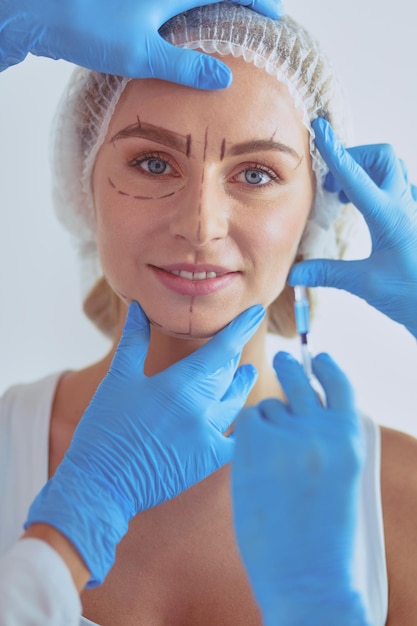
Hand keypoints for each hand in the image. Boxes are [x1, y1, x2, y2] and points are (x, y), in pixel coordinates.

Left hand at [0, 0, 283, 87]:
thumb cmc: (87, 26)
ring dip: (216, 3)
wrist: (39, 10)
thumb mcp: (142, 53)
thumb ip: (185, 65)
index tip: (276, 16)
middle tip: (259, 16)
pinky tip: (190, 28)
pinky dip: (191, 8)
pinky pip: (174, 0)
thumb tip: (222, 76)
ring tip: (232, 22)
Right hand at [25, 301, 264, 585]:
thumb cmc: (105, 428)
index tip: (256, 312)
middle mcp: (201, 408)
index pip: (223, 348)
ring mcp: (208, 436)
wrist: (101, 484)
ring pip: (236, 402)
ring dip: (240, 385)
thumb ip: (134, 340)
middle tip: (236, 342)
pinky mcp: (209, 461)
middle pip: (229, 373)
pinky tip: (250, 418)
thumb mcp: (118, 379)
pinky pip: (240, 439)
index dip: (242, 328)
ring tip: (245, 373)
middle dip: (233, 356)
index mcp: (180, 384)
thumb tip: (138, 307)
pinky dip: (247, 425)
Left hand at [232, 352, 369, 625]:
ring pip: (268, 406)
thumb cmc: (324, 535)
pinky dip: (246, 436)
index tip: (319, 357)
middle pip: (300, 380)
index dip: (327, 367)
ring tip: (267, 459)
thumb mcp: (341, 478)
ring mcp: (290, 433)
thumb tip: (297, 416)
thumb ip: (326, 442)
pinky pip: (247, 422)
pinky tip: (251, 461)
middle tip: (282, 359)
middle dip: (289, 367)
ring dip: (264, 422)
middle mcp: (323, 427)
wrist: (308, 574)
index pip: (340, 384)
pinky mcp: (258, 443)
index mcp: (351, 436)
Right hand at [289, 117, 416, 338]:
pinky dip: (379, 187)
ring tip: (345, 197)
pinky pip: (401, 187)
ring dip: (367, 171)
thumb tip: (293, 275)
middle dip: (354, 158)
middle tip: (333, 183)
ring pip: (393, 169)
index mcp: (389, 215)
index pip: (355, 175)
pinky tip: (369, 210)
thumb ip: (327, 273)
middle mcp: (404, 205)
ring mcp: (414, 210)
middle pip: (382, 157)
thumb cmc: (410, 295)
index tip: (320, 127)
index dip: (334, 150)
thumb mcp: (365, 284)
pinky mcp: (416, 220)